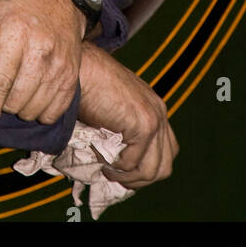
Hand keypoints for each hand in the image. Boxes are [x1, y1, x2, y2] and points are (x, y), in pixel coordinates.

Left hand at [0, 0, 84, 139]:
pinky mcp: (72, 77)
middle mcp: (40, 52)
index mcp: (15, 36)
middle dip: (3, 102)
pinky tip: (35, 93)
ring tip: (19, 85)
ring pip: (33, 111)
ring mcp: (60, 66)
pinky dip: (40, 111)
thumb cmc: (16, 9)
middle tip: (3, 83)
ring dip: (21, 107)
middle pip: (15, 101)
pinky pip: (53, 113)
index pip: (0, 82)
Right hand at [76, 40, 177, 187]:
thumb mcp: (114, 108)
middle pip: (165, 166)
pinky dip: (115, 165)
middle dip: (140, 179)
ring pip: (152, 171)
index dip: (146, 168)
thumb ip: (124, 129)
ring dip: (127, 177)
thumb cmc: (88, 84)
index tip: (123, 172)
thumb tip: (120, 164)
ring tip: (106, 170)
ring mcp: (154, 119)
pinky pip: (132, 163)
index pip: (166, 151)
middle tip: (116, 177)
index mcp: (154, 108)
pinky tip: (100, 154)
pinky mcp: (144, 125)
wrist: (79, 68)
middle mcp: (159, 113)